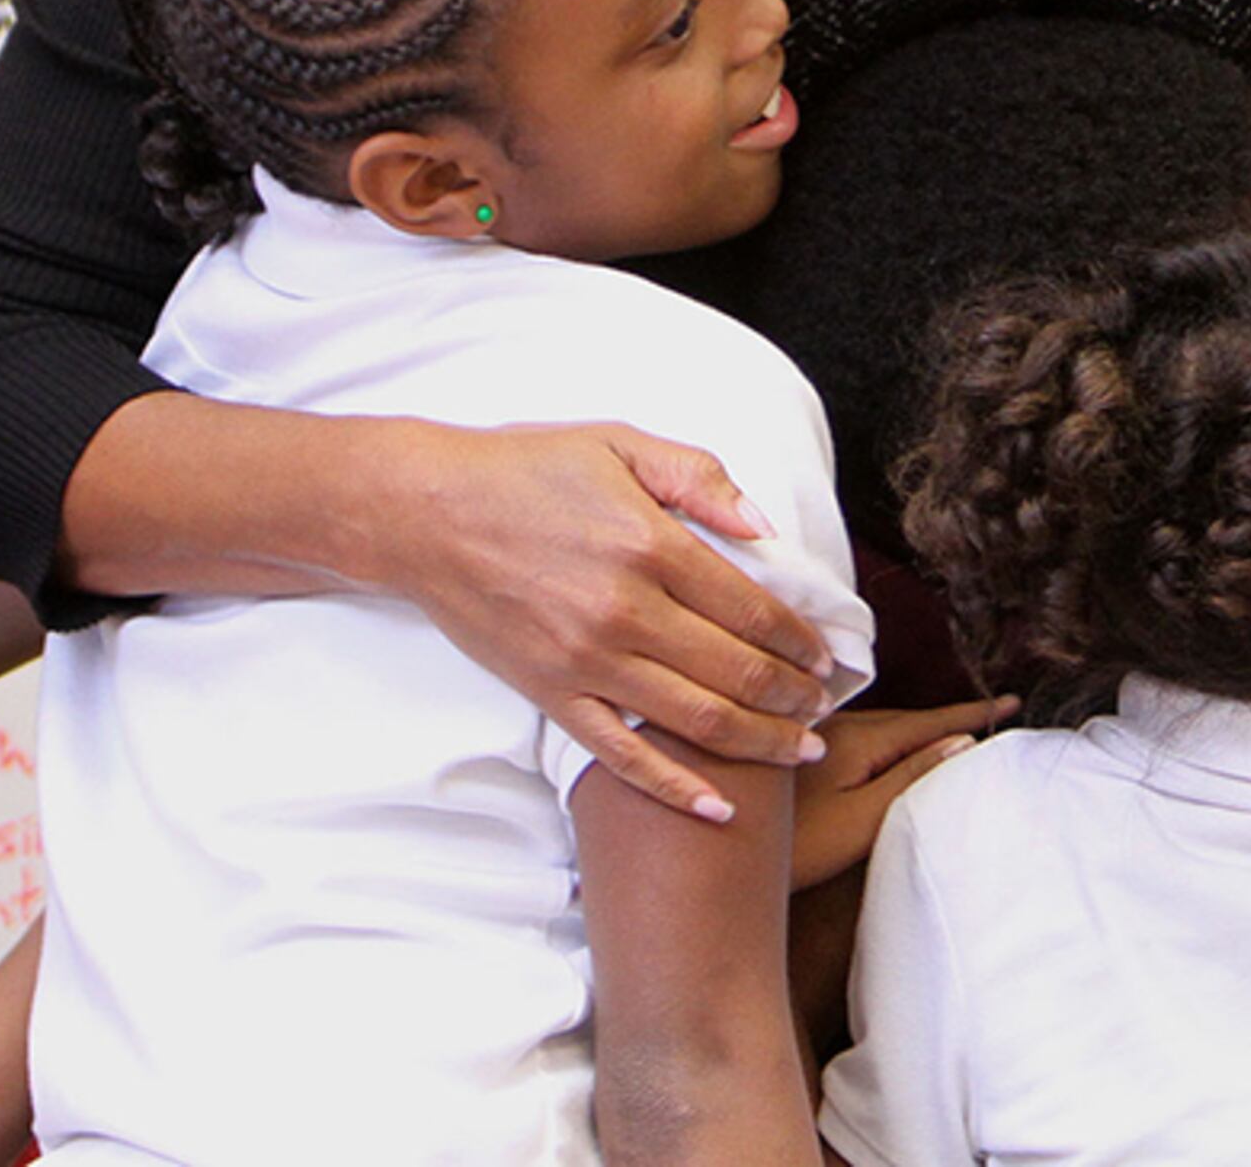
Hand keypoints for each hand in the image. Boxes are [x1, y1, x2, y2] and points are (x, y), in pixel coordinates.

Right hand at [370, 419, 839, 823]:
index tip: (825, 657)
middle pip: (737, 673)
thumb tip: (764, 528)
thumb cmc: (524, 471)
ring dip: (760, 744)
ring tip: (801, 753)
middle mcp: (627, 612)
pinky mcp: (551, 695)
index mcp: (653, 546)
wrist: (425, 514)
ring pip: (697, 721)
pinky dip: (675, 787)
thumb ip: (699, 478)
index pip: (754, 610)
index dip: (801, 640)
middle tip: (824, 709)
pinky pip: (623, 755)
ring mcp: (587, 662)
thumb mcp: (619, 443)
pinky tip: (718, 806)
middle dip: (794, 698)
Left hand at [791, 698, 1014, 889]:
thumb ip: (911, 778)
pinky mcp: (795, 750)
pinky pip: (856, 734)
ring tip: (953, 733)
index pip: (928, 721)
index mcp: (858, 737)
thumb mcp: (861, 819)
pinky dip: (887, 737)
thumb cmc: (794, 846)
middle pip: (904, 720)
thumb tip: (960, 743)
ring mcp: (812, 735)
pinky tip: (889, 749)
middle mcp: (834, 724)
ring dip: (916, 728)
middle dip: (949, 718)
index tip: (1010, 701)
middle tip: (993, 717)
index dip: (971, 714)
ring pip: (878, 725)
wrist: (716, 853)